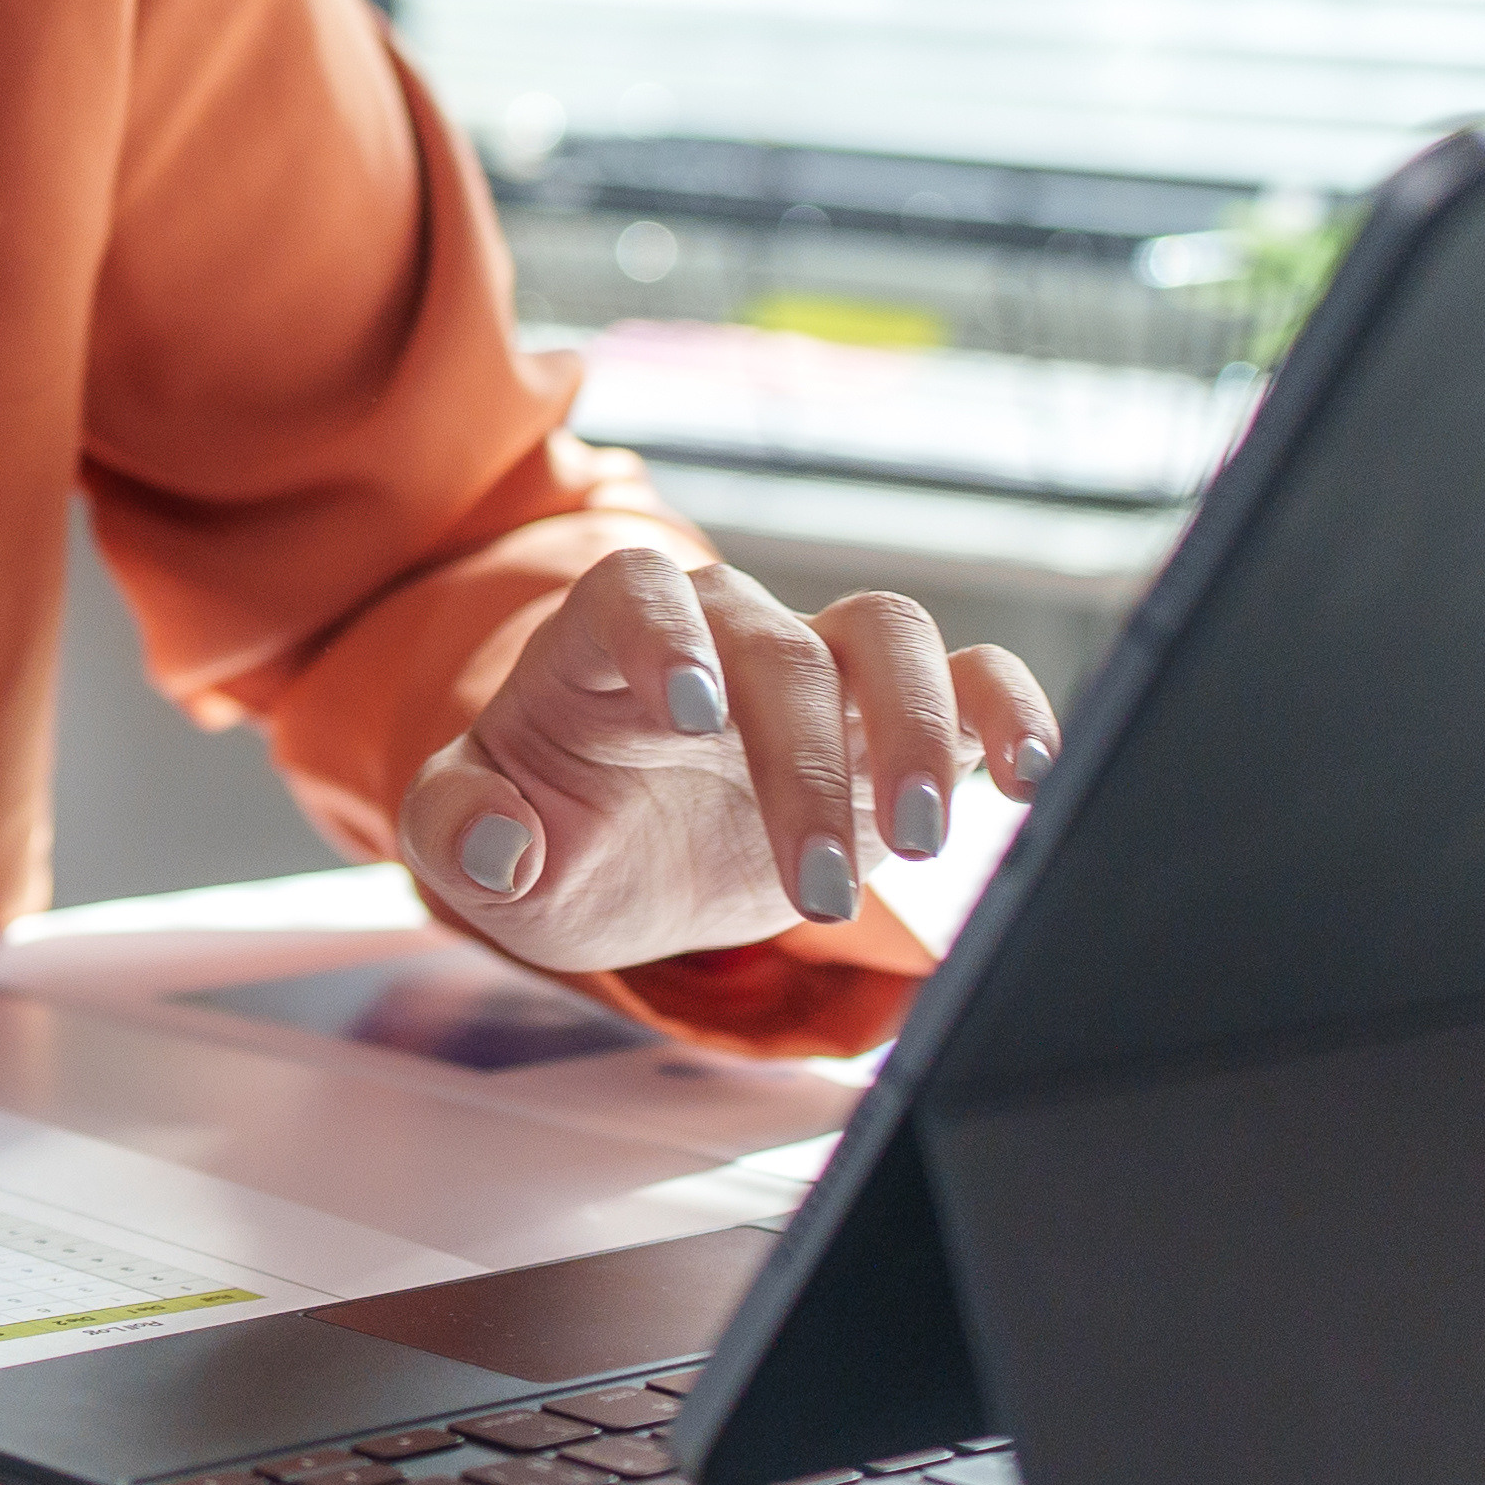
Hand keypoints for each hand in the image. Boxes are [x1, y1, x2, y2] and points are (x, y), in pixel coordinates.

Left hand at [397, 547, 1058, 973]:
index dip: (665, 637)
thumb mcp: (471, 842)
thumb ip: (457, 828)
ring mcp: (813, 674)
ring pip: (887, 634)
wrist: (618, 854)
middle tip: (809, 890)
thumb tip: (492, 842)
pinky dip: (1007, 710)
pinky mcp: (890, 726)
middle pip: (777, 643)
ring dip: (917, 728)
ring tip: (921, 838)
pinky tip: (1028, 777)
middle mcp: (719, 638)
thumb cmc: (547, 830)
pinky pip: (968, 679)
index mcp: (602, 647)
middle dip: (801, 760)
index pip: (636, 593)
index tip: (692, 714)